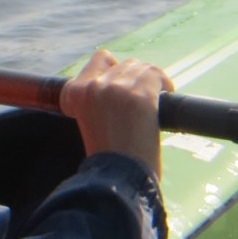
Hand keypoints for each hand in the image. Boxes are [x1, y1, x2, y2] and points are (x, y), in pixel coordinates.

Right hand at [60, 50, 173, 178]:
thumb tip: (121, 91)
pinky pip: (156, 75)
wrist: (116, 179)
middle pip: (123, 64)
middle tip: (139, 101)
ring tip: (153, 101)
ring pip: (141, 68)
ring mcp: (117, 87)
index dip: (114, 70)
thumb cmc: (104, 161)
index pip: (99, 59)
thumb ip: (96, 102)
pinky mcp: (140, 94)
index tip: (122, 87)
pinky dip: (164, 84)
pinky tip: (164, 98)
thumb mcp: (88, 123)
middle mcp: (93, 85)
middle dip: (133, 79)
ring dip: (148, 82)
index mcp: (73, 93)